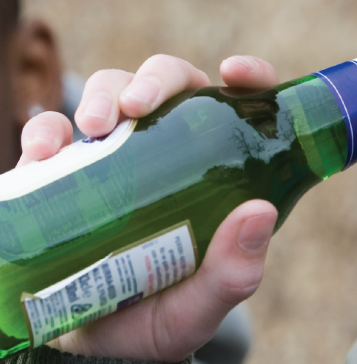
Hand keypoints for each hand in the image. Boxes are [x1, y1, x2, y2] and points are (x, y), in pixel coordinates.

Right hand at [17, 55, 279, 361]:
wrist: (93, 338)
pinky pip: (57, 131)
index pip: (240, 109)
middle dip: (154, 81)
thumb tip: (258, 214)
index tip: (233, 72)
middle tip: (136, 107)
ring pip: (114, 92)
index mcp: (214, 172)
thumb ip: (233, 274)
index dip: (248, 79)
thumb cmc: (156, 315)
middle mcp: (169, 151)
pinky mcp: (72, 167)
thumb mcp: (199, 305)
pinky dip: (47, 130)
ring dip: (103, 95)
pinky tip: (45, 152)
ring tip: (94, 128)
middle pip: (171, 85)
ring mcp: (117, 154)